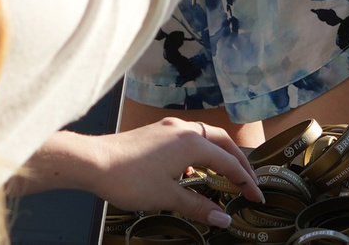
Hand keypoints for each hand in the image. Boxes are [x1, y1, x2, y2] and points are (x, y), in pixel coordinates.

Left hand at [35, 119, 262, 226]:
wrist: (92, 161)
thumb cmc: (129, 178)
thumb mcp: (168, 197)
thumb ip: (198, 206)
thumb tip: (223, 219)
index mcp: (192, 142)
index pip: (229, 163)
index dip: (245, 182)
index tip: (256, 197)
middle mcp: (183, 129)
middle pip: (221, 142)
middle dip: (238, 162)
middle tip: (249, 182)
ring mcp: (167, 128)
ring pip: (204, 137)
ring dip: (219, 154)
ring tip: (226, 174)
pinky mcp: (155, 132)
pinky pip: (187, 138)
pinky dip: (199, 152)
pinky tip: (192, 170)